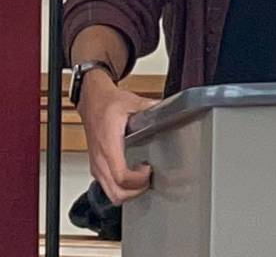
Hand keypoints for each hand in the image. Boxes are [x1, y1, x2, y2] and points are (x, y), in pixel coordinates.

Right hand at [77, 70, 156, 205]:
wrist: (91, 101)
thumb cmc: (106, 103)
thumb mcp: (129, 102)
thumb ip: (148, 107)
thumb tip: (165, 108)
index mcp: (109, 145)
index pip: (121, 176)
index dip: (138, 180)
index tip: (149, 170)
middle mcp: (101, 160)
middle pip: (116, 193)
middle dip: (136, 192)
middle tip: (148, 178)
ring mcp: (97, 165)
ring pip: (111, 194)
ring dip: (128, 193)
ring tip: (141, 178)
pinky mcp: (96, 166)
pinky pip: (107, 187)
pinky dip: (121, 188)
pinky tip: (132, 176)